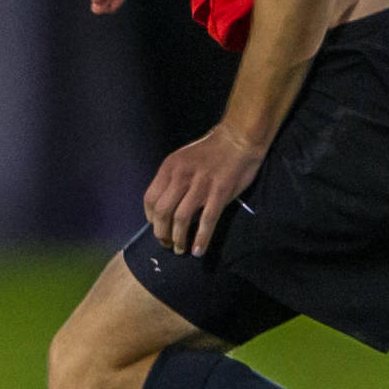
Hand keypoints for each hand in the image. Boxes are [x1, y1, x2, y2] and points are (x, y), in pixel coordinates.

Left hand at [146, 125, 266, 255]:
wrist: (238, 138)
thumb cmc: (210, 151)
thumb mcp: (184, 160)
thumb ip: (174, 181)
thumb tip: (168, 209)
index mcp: (169, 168)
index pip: (150, 199)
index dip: (150, 219)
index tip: (157, 228)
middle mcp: (181, 176)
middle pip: (162, 212)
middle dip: (161, 233)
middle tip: (166, 244)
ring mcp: (201, 185)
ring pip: (181, 219)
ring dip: (178, 239)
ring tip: (180, 249)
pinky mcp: (220, 193)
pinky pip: (206, 221)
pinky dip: (201, 239)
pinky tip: (198, 250)